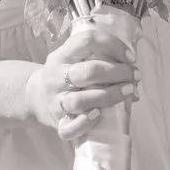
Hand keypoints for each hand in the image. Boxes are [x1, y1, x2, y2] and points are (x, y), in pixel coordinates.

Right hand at [24, 20, 136, 142]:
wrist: (35, 96)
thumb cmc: (66, 74)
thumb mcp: (74, 58)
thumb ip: (100, 59)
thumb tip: (134, 76)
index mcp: (62, 55)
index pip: (88, 41)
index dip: (114, 46)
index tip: (131, 57)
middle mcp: (56, 76)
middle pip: (89, 72)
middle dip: (118, 73)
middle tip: (134, 75)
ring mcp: (55, 101)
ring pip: (80, 101)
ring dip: (109, 96)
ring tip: (128, 92)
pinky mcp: (56, 122)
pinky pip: (69, 128)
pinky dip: (85, 123)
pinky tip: (98, 115)